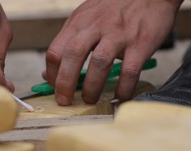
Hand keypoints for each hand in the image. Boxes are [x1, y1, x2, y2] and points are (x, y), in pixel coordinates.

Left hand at [44, 0, 183, 104]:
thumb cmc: (115, 8)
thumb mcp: (85, 18)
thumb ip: (69, 43)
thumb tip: (50, 74)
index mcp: (79, 22)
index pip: (56, 50)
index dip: (52, 74)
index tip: (54, 88)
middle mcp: (96, 27)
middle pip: (73, 55)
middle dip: (65, 83)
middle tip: (65, 101)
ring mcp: (119, 35)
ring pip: (99, 62)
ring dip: (92, 87)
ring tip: (90, 100)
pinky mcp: (140, 43)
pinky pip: (129, 71)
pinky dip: (123, 88)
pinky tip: (120, 97)